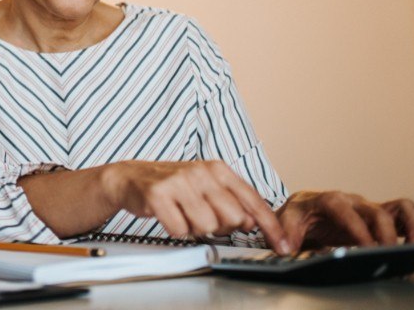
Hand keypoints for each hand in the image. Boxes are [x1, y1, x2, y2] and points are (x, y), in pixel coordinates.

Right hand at [102, 160, 290, 253]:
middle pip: (232, 219)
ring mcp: (179, 182)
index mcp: (218, 169)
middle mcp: (201, 172)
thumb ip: (233, 202)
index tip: (282, 244)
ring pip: (207, 226)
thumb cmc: (173, 185)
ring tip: (183, 214)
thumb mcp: (207, 187)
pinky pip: (179, 229)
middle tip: (202, 217)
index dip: (270, 226)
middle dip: (220, 226)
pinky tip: (169, 215)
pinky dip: (175, 229)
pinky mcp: (158, 194)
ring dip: (195, 228)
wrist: (131, 177)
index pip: (253, 201)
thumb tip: (253, 222)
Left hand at [277, 191, 413, 250]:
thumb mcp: (286, 221)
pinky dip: (413, 224)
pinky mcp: (378, 217)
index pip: (342, 209)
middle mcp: (351, 201)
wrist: (303, 210)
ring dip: (409, 224)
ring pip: (395, 208)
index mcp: (327, 199)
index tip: (365, 246)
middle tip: (387, 254)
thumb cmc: (297, 215)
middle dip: (383, 233)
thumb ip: (287, 233)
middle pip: (374, 211)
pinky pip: (402, 214)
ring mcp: (367, 208)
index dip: (356, 227)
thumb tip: (287, 248)